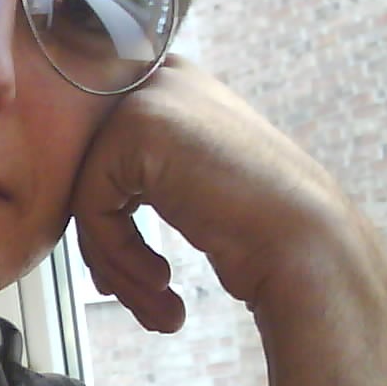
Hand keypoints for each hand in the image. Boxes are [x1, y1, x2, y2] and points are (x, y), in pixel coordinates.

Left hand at [70, 57, 363, 333]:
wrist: (309, 246)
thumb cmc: (260, 233)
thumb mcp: (192, 186)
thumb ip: (141, 177)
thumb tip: (77, 201)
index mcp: (175, 84)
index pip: (105, 160)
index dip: (115, 231)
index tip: (148, 282)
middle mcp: (161, 78)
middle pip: (93, 177)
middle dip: (112, 251)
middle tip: (150, 301)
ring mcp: (148, 97)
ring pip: (87, 196)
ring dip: (118, 265)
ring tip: (159, 307)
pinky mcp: (135, 127)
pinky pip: (91, 205)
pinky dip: (118, 256)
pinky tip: (164, 283)